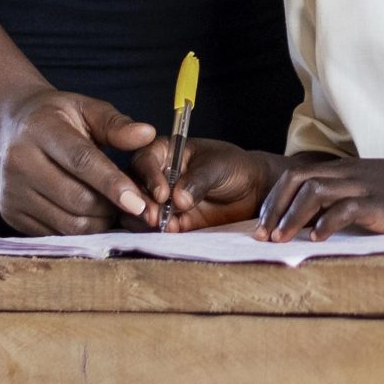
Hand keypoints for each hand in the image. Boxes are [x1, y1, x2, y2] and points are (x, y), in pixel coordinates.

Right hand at [0, 89, 155, 234]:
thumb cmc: (58, 116)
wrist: (11, 127)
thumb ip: (117, 124)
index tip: (139, 202)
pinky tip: (90, 214)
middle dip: (111, 207)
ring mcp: (12, 192)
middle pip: (76, 198)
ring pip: (67, 223)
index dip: (112, 183)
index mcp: (41, 130)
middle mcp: (20, 162)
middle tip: (132, 203)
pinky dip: (80, 231)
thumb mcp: (87, 108)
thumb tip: (147, 134)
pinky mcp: (11, 214)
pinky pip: (55, 233)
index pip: (81, 161)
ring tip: (112, 207)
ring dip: (99, 221)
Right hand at [134, 135, 272, 231]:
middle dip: (140, 202)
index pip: (145, 160)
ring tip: (160, 225)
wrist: (250, 192)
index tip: (163, 194)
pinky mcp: (166, 221)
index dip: (149, 176)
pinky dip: (156, 231)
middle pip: (133, 187)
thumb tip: (178, 199)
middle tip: (154, 216)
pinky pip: (151, 228)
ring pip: (136, 210)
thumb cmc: (233, 167)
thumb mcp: (218, 167)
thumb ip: (198, 180)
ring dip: (143, 219)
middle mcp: (155, 175)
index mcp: (165, 151)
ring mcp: (158, 200)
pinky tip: (170, 231)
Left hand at [258, 155, 383, 241]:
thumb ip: (353, 199)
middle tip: (261, 236)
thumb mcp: (380, 191)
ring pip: (313, 190)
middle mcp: (352, 173)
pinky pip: (344, 209)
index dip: (275, 199)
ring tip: (279, 240)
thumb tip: (323, 223)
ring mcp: (366, 186)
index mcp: (350, 170)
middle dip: (273, 207)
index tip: (263, 225)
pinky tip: (315, 241)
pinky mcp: (381, 203)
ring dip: (291, 217)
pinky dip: (325, 224)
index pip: (297, 174)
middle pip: (297, 179)